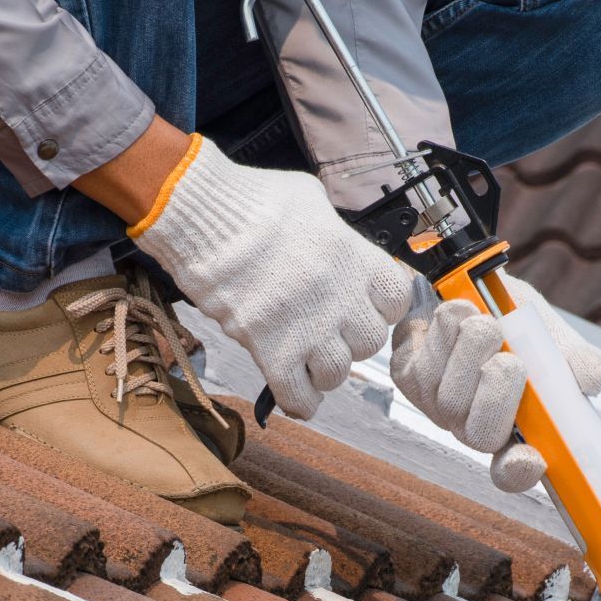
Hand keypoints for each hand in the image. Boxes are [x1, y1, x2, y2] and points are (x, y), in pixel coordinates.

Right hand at [129, 134, 412, 417]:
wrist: (203, 218)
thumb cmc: (251, 201)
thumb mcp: (310, 200)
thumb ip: (334, 231)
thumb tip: (338, 245)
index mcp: (353, 257)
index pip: (397, 299)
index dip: (382, 305)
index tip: (366, 304)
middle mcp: (338, 296)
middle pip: (370, 342)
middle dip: (351, 339)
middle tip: (330, 329)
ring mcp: (307, 328)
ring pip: (337, 373)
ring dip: (325, 369)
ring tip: (308, 356)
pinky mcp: (271, 351)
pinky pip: (298, 396)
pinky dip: (300, 400)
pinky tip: (296, 391)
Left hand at [390, 273, 600, 491]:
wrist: (471, 284)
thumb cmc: (515, 322)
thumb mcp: (556, 339)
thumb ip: (580, 363)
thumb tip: (588, 379)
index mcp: (514, 429)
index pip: (514, 471)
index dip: (519, 471)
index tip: (530, 457)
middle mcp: (471, 424)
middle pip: (480, 435)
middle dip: (498, 394)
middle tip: (509, 358)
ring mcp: (436, 404)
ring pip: (450, 395)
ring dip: (471, 350)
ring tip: (484, 322)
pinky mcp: (407, 376)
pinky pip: (423, 364)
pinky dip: (445, 332)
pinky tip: (456, 315)